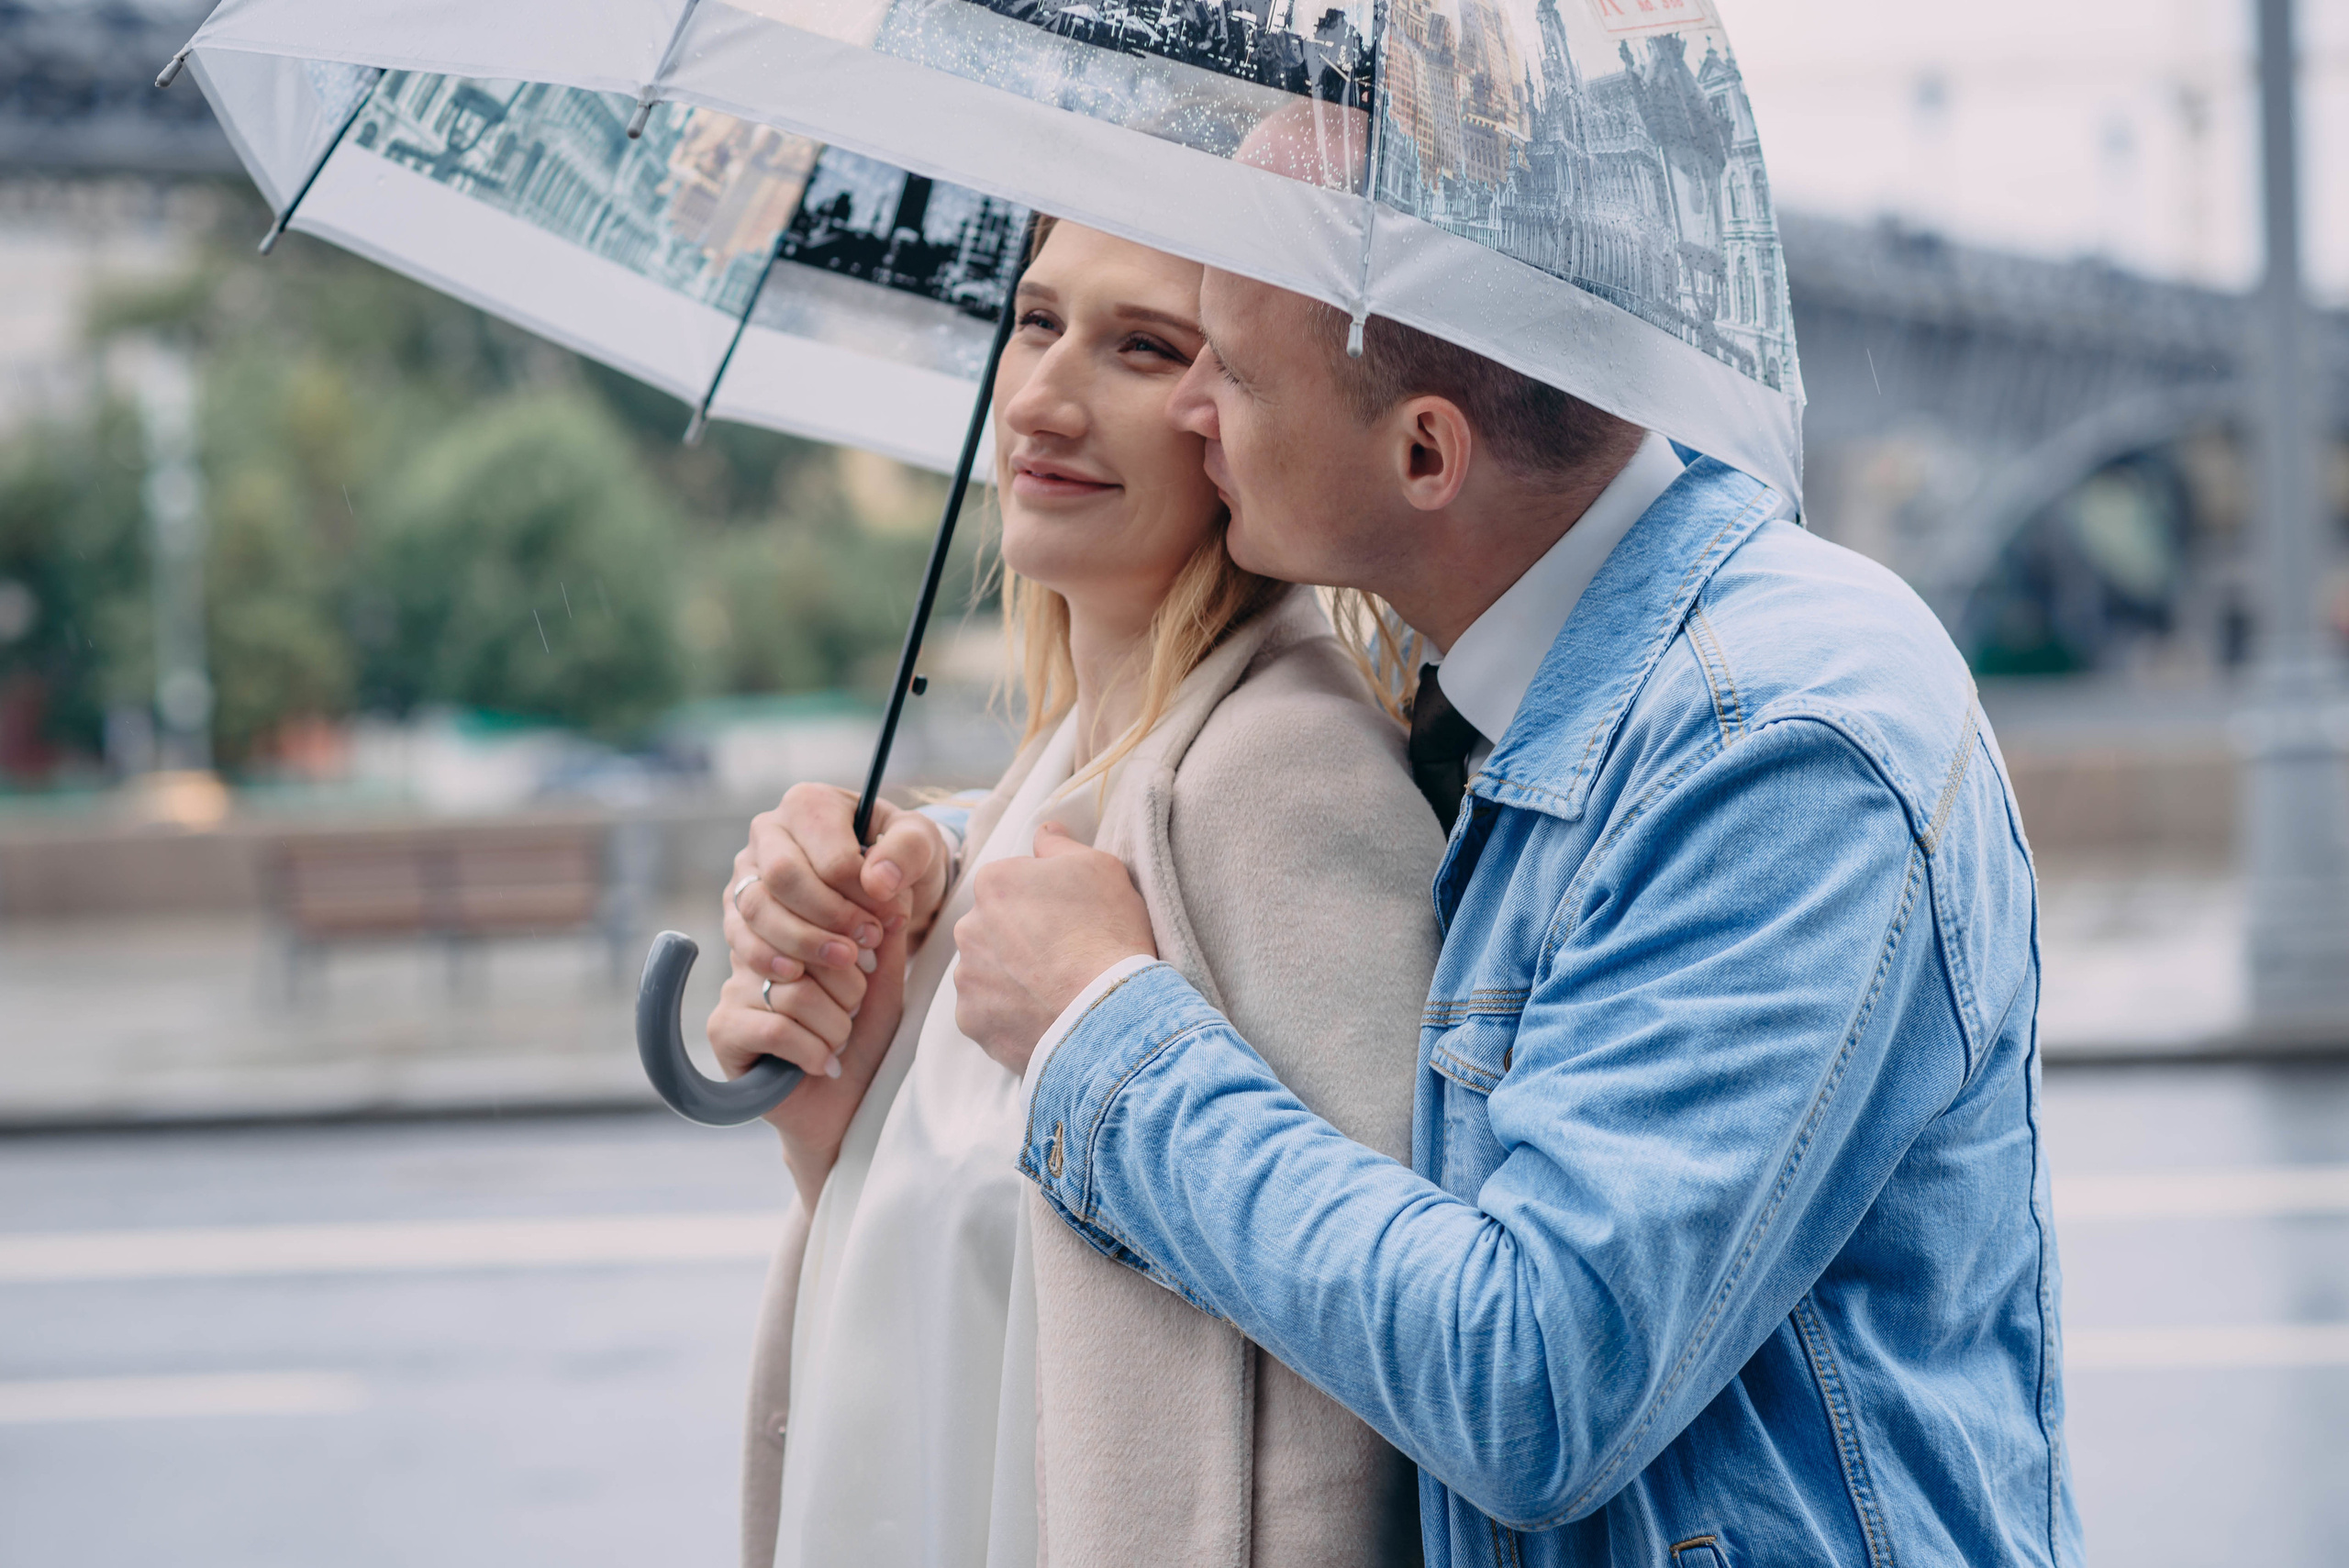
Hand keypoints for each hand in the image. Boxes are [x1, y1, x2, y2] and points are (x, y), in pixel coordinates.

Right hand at [708, 926, 908, 1211]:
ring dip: (834, 1028)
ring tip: (837, 1045)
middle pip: (809, 950)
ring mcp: (735, 989)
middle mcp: (758, 951)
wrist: (847, 1110)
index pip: (820, 910)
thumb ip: (885, 940)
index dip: (854, 946)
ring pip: (795, 992)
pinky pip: (776, 1028)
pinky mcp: (724, 1028)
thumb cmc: (864, 1042)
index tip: (870, 972)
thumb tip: (893, 891)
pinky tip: (822, 1066)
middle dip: (849, 994)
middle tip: (851, 1021)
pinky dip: (812, 1051)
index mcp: (793, 931)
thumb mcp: (884, 986)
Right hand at [725, 783, 952, 993]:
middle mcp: (769, 830)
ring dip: (801, 941)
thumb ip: (908, 852)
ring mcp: (748, 869)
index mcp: (810, 803)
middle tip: (869, 941)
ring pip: (756, 907)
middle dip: (830, 917)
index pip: (829, 857)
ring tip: (845, 960)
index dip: (862, 896)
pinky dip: (765, 958)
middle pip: (783, 876)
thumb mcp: (920, 843)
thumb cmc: (897, 857)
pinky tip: (797, 973)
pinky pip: (739, 934)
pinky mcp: (738, 907)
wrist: (878, 884)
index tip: (892, 918)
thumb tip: (878, 881)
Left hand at [953, 822, 1154, 1076]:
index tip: (1069, 921)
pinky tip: (1043, 1016)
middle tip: (1062, 957)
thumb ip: (1060, 845)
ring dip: (1012, 978)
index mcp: (994, 882)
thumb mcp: (1100, 867)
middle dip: (1020, 939)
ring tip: (1055, 991)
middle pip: (994, 928)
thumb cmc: (1108, 932)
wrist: (1108, 1010)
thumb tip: (1044, 832)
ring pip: (987, 971)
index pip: (1011, 885)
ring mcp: (967, 977)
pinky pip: (988, 1013)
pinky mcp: (972, 1020)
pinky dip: (1009, 1015)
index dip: (1044, 903)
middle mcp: (968, 926)